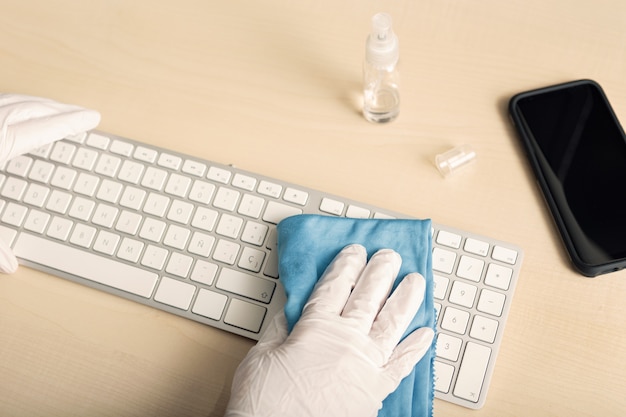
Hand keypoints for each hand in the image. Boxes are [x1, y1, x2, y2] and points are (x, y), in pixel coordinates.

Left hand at [0, 94, 99, 272]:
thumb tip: (10, 266)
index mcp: (2, 144)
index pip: (46, 127)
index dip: (72, 122)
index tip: (92, 117)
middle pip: (35, 107)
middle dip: (62, 109)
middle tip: (82, 113)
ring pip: (16, 99)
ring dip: (40, 103)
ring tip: (55, 110)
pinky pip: (1, 101)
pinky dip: (17, 104)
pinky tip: (17, 113)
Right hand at [225, 244, 434, 416]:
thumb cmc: (264, 402)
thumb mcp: (261, 357)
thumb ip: (279, 329)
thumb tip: (291, 309)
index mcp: (317, 327)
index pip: (335, 286)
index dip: (346, 266)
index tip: (355, 251)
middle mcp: (347, 340)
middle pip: (368, 297)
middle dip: (380, 272)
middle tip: (390, 255)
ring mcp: (367, 365)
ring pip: (393, 323)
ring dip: (406, 299)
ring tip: (416, 281)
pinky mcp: (377, 390)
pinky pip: (403, 365)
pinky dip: (416, 348)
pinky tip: (427, 333)